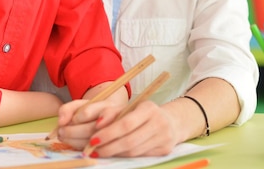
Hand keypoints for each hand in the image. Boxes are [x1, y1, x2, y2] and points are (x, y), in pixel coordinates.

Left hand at [60, 100, 179, 156]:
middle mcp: (159, 122)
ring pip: (134, 151)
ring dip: (114, 153)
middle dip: (108, 147)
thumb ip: (111, 113)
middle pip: (129, 140)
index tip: (92, 139)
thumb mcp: (129, 107)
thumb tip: (96, 125)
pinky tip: (114, 154)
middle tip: (92, 150)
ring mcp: (164, 138)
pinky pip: (140, 156)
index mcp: (149, 108)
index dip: (108, 133)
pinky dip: (124, 156)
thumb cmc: (143, 113)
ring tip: (100, 152)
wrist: (171, 121)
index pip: (126, 123)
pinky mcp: (165, 150)